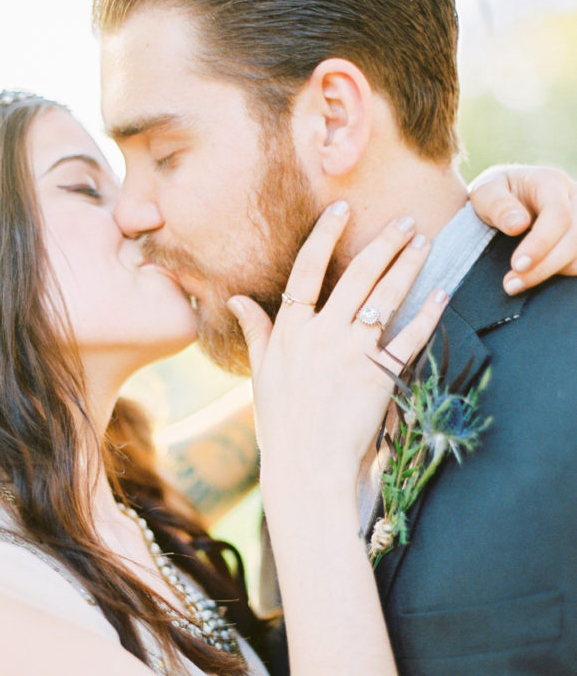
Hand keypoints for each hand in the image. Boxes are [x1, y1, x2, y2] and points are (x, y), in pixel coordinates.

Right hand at [228, 203, 447, 486]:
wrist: (306, 468)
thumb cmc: (281, 425)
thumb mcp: (261, 375)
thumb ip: (256, 332)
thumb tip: (235, 299)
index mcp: (289, 332)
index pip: (306, 271)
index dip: (324, 235)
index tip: (341, 208)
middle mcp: (320, 336)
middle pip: (355, 275)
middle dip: (383, 243)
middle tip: (404, 220)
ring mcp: (351, 354)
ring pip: (385, 297)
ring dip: (408, 266)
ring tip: (424, 242)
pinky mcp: (380, 376)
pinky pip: (409, 337)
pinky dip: (427, 313)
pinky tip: (440, 293)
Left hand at [468, 165, 576, 292]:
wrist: (503, 198)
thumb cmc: (492, 195)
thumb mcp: (485, 192)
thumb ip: (498, 205)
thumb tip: (519, 225)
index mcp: (550, 182)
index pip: (558, 215)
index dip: (540, 243)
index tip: (517, 265)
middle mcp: (573, 197)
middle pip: (574, 237)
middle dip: (544, 266)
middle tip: (511, 285)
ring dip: (554, 273)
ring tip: (517, 285)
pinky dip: (564, 273)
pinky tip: (539, 282)